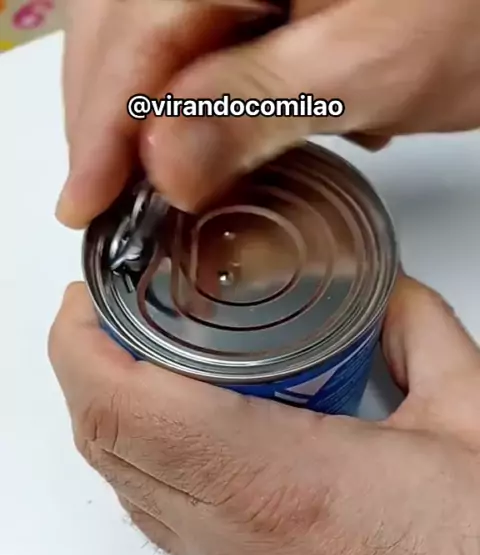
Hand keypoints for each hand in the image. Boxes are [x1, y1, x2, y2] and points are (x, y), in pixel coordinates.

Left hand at [49, 274, 479, 554]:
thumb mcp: (468, 419)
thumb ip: (420, 336)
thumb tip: (391, 299)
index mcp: (282, 485)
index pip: (128, 409)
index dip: (84, 345)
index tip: (88, 301)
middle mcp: (239, 542)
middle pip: (108, 449)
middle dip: (87, 371)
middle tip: (111, 319)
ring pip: (128, 491)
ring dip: (119, 420)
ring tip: (150, 366)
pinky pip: (167, 527)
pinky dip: (155, 467)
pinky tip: (199, 437)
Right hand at [57, 0, 479, 222]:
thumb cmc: (475, 12)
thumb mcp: (362, 70)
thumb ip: (252, 109)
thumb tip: (163, 165)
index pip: (140, 33)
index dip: (104, 126)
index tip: (86, 199)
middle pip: (125, 24)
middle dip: (105, 117)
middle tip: (98, 197)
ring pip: (149, 28)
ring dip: (132, 105)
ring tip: (128, 174)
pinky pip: (190, 27)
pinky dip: (175, 85)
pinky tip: (184, 129)